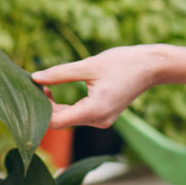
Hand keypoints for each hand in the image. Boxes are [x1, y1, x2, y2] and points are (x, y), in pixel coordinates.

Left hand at [31, 45, 164, 129]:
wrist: (151, 67)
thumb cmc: (122, 62)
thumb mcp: (89, 65)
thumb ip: (60, 73)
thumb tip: (34, 78)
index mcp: (95, 110)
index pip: (56, 122)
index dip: (40, 109)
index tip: (34, 90)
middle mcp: (98, 121)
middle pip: (61, 122)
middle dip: (45, 106)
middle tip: (35, 84)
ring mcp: (102, 120)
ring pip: (69, 119)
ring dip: (55, 106)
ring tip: (44, 85)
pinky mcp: (104, 116)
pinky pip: (78, 115)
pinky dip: (66, 106)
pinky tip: (56, 91)